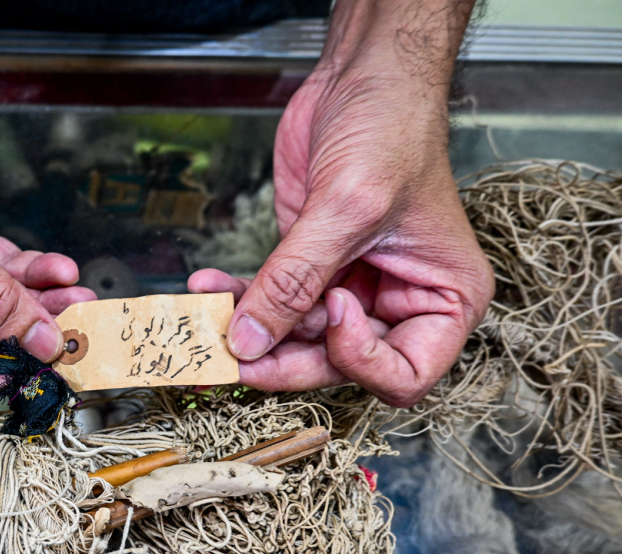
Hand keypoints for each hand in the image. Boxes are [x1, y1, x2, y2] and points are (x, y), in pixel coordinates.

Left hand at [190, 0, 492, 406]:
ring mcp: (352, 287)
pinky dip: (238, 297)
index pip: (402, 376)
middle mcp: (398, 303)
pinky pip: (272, 300)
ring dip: (248, 329)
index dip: (357, 359)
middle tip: (233, 357)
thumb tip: (250, 340)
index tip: (331, 308)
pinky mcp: (311, 267)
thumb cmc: (392, 129)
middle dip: (282, 359)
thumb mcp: (348, 207)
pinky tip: (207, 287)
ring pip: (295, 338)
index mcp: (443, 300)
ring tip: (207, 316)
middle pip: (337, 364)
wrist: (364, 79)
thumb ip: (296, 280)